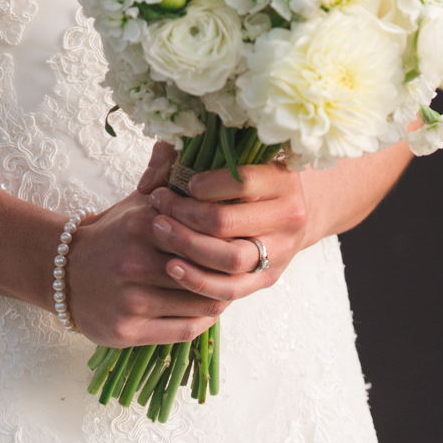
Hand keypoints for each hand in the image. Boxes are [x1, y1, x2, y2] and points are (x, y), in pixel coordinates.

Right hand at [65, 142, 296, 346]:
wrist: (64, 270)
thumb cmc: (115, 234)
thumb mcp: (139, 201)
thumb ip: (169, 174)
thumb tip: (194, 140)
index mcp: (143, 225)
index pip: (202, 234)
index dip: (226, 238)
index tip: (241, 237)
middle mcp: (134, 261)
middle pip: (204, 270)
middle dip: (227, 270)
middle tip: (242, 267)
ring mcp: (129, 299)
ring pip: (197, 304)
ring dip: (218, 297)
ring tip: (227, 288)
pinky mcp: (126, 330)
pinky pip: (182, 330)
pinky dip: (202, 322)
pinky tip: (207, 312)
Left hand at [145, 152, 308, 298]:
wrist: (295, 209)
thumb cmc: (252, 175)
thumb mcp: (232, 154)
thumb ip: (187, 153)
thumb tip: (148, 184)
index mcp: (282, 181)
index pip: (243, 182)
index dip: (206, 184)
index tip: (184, 183)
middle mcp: (288, 218)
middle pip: (228, 223)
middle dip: (186, 215)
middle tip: (159, 206)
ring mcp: (280, 253)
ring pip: (230, 260)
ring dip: (188, 247)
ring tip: (161, 231)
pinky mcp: (267, 279)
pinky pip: (231, 290)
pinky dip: (199, 281)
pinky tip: (173, 268)